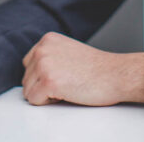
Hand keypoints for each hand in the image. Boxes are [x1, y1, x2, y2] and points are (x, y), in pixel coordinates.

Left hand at [21, 32, 143, 106]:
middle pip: (26, 79)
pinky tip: (67, 93)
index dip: (44, 76)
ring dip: (46, 95)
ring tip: (68, 87)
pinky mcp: (48, 82)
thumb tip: (33, 74)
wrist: (117, 74)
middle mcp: (42, 49)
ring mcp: (44, 65)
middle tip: (68, 82)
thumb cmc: (98, 68)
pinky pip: (34, 101)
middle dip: (43, 86)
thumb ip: (49, 56)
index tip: (63, 76)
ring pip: (28, 92)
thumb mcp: (68, 52)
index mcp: (47, 40)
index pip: (28, 65)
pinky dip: (49, 103)